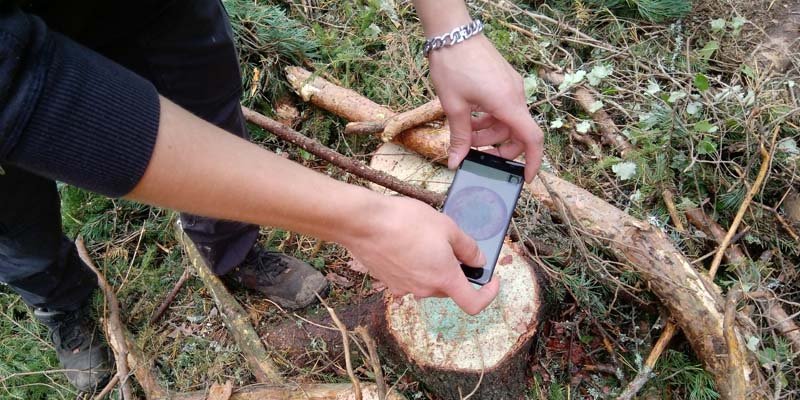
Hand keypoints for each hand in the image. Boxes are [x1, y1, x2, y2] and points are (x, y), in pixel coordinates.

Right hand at [343, 196, 499, 314]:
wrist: (363, 222)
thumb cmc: (405, 221)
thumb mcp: (447, 226)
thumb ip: (468, 247)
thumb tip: (479, 261)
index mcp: (444, 278)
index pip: (473, 303)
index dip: (488, 295)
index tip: (491, 280)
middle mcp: (424, 289)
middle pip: (448, 289)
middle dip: (455, 271)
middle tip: (452, 245)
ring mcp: (404, 288)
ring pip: (428, 282)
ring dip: (433, 267)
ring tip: (424, 239)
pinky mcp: (387, 281)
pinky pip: (408, 277)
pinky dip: (413, 266)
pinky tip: (405, 244)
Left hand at [428, 35, 543, 181]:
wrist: (452, 33)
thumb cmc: (453, 66)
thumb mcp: (453, 106)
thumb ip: (459, 137)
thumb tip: (456, 162)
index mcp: (508, 103)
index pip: (532, 139)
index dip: (531, 162)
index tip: (524, 178)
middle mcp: (515, 95)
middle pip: (518, 133)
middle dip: (498, 148)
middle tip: (475, 153)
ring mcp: (510, 87)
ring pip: (507, 121)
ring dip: (488, 133)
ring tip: (464, 134)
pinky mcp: (503, 81)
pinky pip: (502, 108)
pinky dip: (488, 119)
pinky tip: (468, 119)